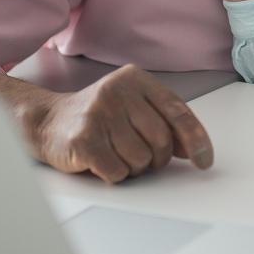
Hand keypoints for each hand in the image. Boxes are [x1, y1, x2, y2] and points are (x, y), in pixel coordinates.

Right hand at [32, 64, 213, 182]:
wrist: (48, 121)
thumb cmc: (97, 115)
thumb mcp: (133, 107)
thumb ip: (164, 121)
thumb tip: (194, 148)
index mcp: (134, 79)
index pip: (177, 111)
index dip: (195, 139)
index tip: (205, 160)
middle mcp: (116, 92)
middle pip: (161, 140)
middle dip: (157, 157)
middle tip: (142, 156)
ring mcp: (98, 115)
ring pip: (141, 159)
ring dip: (134, 167)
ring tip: (117, 154)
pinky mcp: (84, 140)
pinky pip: (118, 172)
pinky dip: (115, 174)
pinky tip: (102, 161)